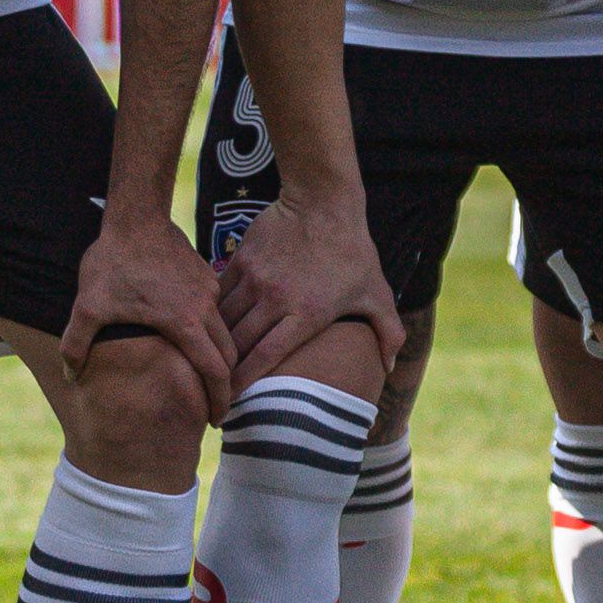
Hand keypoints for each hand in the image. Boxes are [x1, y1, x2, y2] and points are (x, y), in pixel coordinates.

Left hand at [67, 209, 234, 405]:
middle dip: (225, 384)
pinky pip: (216, 311)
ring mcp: (209, 290)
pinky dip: (212, 332)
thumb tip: (69, 373)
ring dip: (219, 356)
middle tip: (213, 407)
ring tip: (204, 377)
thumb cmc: (113, 262)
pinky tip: (192, 338)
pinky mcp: (206, 275)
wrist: (135, 216)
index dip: (219, 399)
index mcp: (185, 323)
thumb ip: (76, 343)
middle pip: (228, 355)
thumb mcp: (88, 305)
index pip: (215, 371)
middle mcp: (206, 308)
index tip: (216, 420)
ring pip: (225, 332)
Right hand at [213, 187, 399, 385]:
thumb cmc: (353, 252)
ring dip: (220, 341)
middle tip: (219, 387)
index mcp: (307, 313)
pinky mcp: (242, 260)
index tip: (235, 399)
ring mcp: (255, 278)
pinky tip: (214, 325)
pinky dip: (217, 313)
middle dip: (227, 369)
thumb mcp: (377, 293)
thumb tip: (388, 369)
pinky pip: (222, 295)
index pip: (268, 356)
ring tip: (215, 360)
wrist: (323, 203)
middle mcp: (276, 299)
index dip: (247, 382)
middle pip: (241, 343)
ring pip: (226, 320)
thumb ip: (388, 333)